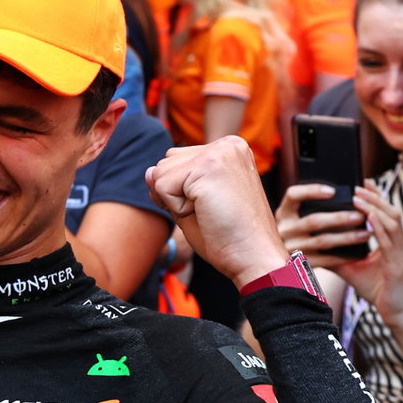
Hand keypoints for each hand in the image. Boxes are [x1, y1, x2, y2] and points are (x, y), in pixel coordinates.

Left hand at [146, 137, 288, 287]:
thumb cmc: (228, 237)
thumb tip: (148, 171)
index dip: (180, 191)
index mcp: (228, 149)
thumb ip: (170, 183)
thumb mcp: (194, 203)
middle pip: (165, 163)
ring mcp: (219, 152)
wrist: (254, 258)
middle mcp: (227, 144)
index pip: (176, 161)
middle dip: (175, 194)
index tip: (212, 207)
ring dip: (175, 201)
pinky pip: (162, 187)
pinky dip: (176, 209)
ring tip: (209, 212)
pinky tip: (205, 214)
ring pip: (160, 173)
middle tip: (210, 212)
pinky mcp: (208, 165)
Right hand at [276, 184, 369, 268]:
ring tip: (366, 234)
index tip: (333, 191)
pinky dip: (342, 257)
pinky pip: (324, 260)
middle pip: (313, 221)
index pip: (293, 195)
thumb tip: (354, 187)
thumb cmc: (302, 229)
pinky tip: (358, 254)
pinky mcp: (299, 265)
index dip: (312, 191)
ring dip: (347, 238)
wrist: (283, 259)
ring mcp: (290, 247)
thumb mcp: (300, 215)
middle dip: (339, 218)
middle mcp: (284, 229)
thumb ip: (317, 203)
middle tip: (361, 216)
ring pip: (322, 241)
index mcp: (284, 212)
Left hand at [332, 184, 402, 323]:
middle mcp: (398, 243)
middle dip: (375, 196)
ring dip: (375, 207)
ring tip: (358, 196)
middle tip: (358, 184)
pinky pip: (390, 241)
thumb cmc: (375, 289)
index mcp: (390, 242)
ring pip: (393, 222)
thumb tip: (313, 244)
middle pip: (391, 211)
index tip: (362, 183)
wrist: (395, 313)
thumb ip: (338, 254)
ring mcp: (401, 253)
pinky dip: (379, 227)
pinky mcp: (398, 264)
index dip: (375, 197)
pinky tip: (369, 218)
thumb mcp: (352, 268)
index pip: (385, 213)